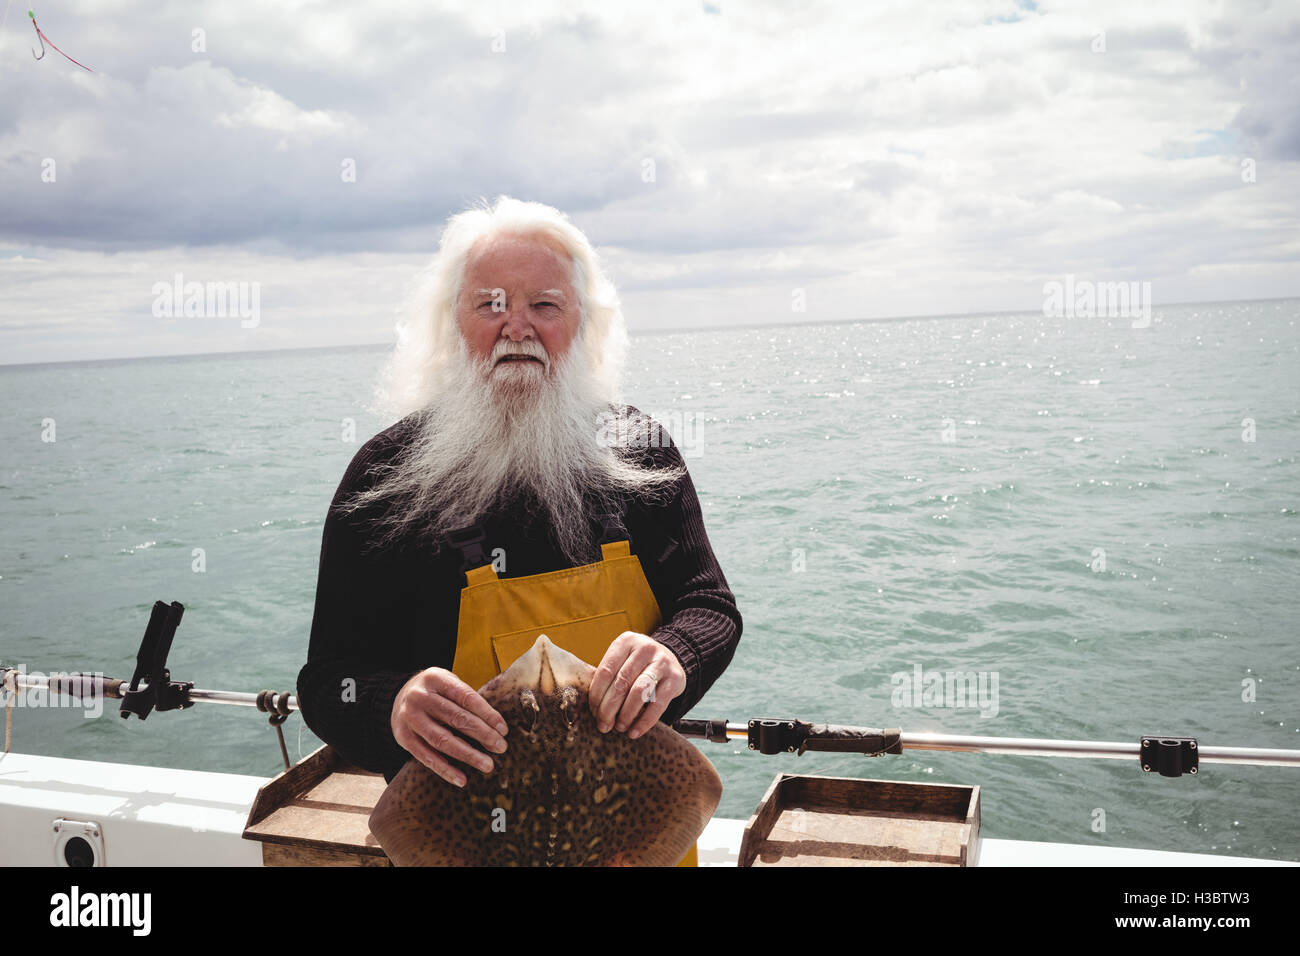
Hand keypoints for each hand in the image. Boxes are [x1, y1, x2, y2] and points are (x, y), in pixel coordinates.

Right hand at [391, 668, 508, 787]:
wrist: (396, 697)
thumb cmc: (434, 692)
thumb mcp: (447, 683)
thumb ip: (467, 698)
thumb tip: (497, 726)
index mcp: (435, 679)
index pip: (466, 697)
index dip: (487, 714)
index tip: (503, 729)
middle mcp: (420, 697)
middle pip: (456, 718)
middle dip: (482, 734)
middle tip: (501, 747)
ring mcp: (410, 718)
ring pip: (442, 740)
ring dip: (468, 755)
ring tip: (487, 765)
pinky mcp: (403, 737)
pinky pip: (426, 757)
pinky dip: (445, 770)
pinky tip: (462, 779)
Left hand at [588, 631, 685, 739]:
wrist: (670, 659)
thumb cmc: (638, 665)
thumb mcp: (623, 660)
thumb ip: (608, 677)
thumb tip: (592, 709)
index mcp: (626, 641)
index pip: (606, 671)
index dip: (597, 695)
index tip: (593, 713)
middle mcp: (645, 648)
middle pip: (621, 682)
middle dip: (609, 708)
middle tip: (603, 726)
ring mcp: (662, 662)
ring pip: (639, 692)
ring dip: (626, 714)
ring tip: (619, 728)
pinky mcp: (675, 678)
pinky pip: (658, 704)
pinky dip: (644, 721)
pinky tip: (635, 732)